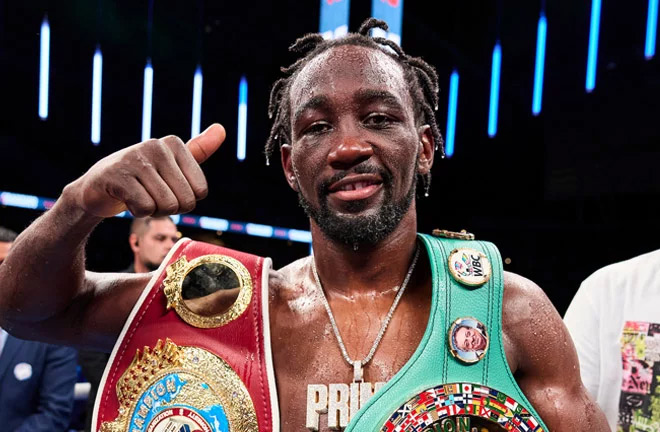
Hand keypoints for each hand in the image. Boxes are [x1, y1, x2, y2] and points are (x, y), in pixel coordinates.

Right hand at [64, 124, 225, 217]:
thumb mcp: (173, 164)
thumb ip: (198, 150)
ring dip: (153, 211)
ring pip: (166, 205)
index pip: (200, 191)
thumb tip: (222, 129)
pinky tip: (126, 199)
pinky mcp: (117, 176)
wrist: (98, 188)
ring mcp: (135, 159)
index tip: (166, 189)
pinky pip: (145, 209)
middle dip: (170, 208)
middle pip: (185, 200)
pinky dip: (138, 212)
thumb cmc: (141, 178)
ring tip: (139, 196)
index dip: (184, 200)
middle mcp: (156, 146)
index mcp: (174, 144)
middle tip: (151, 195)